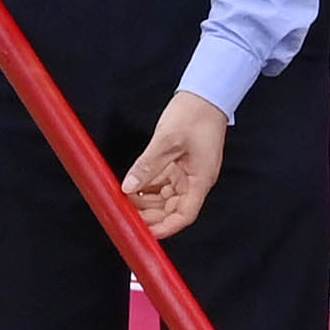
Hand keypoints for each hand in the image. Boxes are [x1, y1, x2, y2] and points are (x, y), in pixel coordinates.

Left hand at [123, 89, 228, 237]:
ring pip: (165, 198)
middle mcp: (195, 180)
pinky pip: (162, 184)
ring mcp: (187, 173)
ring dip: (146, 203)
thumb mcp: (167, 140)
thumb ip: (147, 165)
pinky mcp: (179, 165)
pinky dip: (147, 188)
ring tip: (124, 201)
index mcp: (200, 179)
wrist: (205, 95)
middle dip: (151, 216)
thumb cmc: (194, 115)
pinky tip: (132, 188)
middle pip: (173, 209)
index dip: (166, 227)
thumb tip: (129, 187)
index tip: (147, 234)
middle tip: (127, 215)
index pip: (184, 215)